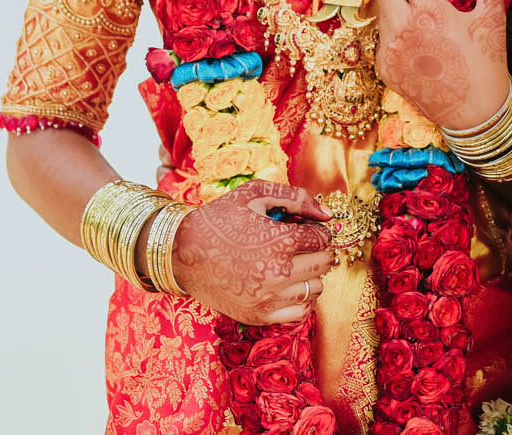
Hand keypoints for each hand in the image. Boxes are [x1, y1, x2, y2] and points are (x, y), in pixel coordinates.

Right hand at [170, 180, 335, 325]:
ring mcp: (269, 298)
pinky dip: (301, 299)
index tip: (306, 228)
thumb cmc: (220, 219)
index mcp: (280, 241)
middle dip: (318, 250)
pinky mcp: (260, 315)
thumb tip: (328, 214)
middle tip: (304, 245)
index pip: (322, 238)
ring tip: (295, 264)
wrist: (183, 253)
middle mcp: (279, 273)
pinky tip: (289, 286)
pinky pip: (300, 313)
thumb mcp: (255, 195)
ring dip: (311, 275)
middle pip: (323, 264)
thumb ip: (296, 198)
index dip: (317, 230)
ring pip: (315, 289)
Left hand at [374, 0, 509, 131]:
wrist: (474, 111)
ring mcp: (390, 49)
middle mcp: (401, 26)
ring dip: (394, 7)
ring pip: (381, 14)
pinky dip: (395, 35)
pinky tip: (417, 43)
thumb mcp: (492, 18)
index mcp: (427, 9)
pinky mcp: (385, 69)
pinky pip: (382, 41)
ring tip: (417, 15)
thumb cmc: (486, 62)